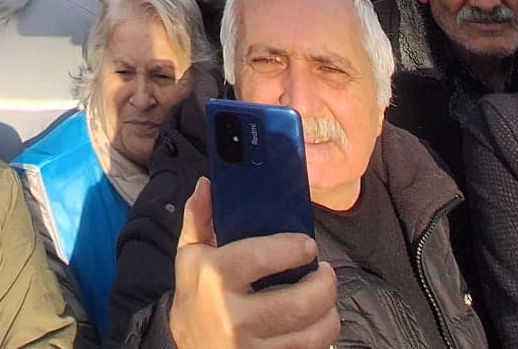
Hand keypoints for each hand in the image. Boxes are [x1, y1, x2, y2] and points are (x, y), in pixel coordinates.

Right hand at [168, 177, 339, 348]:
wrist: (189, 347)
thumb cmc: (194, 295)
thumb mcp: (189, 254)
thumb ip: (199, 217)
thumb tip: (207, 184)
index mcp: (215, 278)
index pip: (262, 257)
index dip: (294, 249)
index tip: (307, 245)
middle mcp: (234, 316)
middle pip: (300, 302)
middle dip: (324, 284)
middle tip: (324, 272)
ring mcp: (251, 348)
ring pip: (313, 333)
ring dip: (329, 313)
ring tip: (324, 298)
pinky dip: (320, 336)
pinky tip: (314, 323)